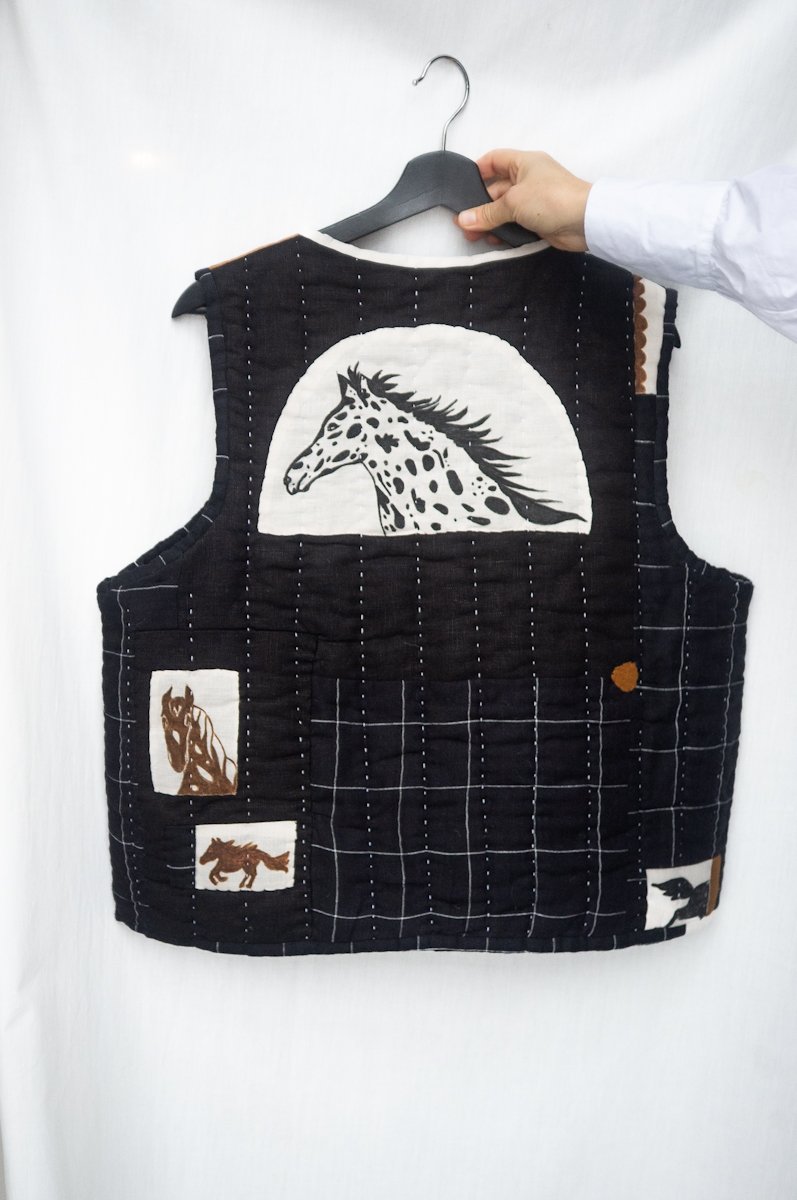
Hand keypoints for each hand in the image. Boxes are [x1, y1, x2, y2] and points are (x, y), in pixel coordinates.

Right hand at [453, 149, 591, 251]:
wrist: (585, 221)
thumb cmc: (551, 199)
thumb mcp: (513, 202)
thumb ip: (487, 213)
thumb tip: (463, 219)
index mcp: (523, 162)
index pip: (494, 159)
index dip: (478, 170)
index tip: (462, 187)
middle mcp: (528, 178)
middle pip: (496, 189)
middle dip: (480, 206)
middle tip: (463, 223)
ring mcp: (534, 199)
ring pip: (505, 209)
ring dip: (490, 221)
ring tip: (473, 236)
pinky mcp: (539, 219)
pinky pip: (515, 223)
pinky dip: (504, 231)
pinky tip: (493, 240)